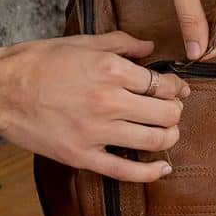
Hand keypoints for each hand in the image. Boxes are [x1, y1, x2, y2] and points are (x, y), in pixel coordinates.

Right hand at [0, 32, 188, 181]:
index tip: (178, 90)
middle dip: (176, 112)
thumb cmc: (37, 64)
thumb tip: (150, 46)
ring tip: (167, 132)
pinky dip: (150, 172)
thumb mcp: (82, 43)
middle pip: (167, 114)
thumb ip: (122, 43)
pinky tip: (163, 167)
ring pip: (154, 140)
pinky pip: (125, 170)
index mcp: (111, 70)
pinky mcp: (82, 155)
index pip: (164, 84)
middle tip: (171, 110)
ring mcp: (96, 131)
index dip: (177, 88)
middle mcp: (109, 101)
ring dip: (169, 137)